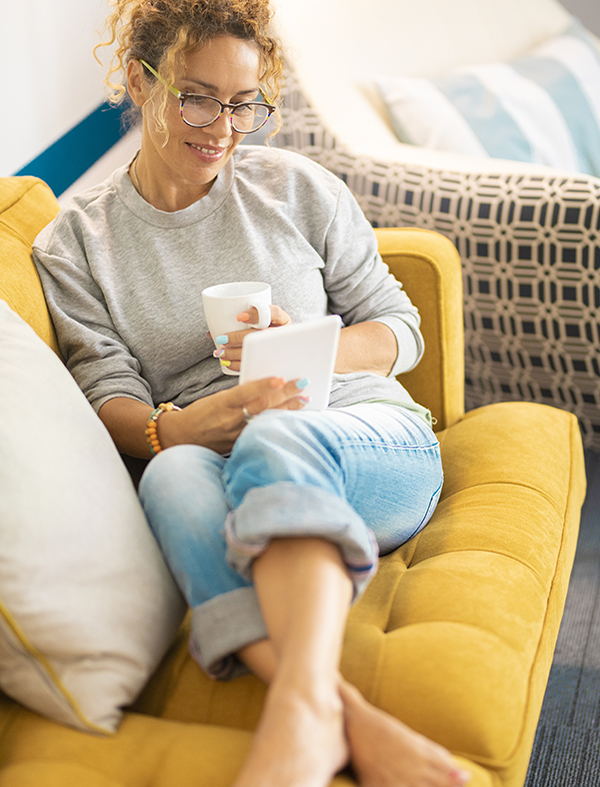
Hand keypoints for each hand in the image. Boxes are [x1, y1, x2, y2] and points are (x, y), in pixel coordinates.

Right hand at [159, 375, 307, 454]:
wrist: (181, 436)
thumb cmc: (201, 413)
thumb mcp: (216, 399)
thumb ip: (238, 396)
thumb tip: (265, 388)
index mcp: (222, 403)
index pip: (246, 392)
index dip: (263, 385)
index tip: (280, 378)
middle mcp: (230, 419)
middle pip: (261, 405)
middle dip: (285, 394)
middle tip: (302, 384)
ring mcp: (236, 434)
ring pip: (266, 420)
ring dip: (287, 410)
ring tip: (304, 400)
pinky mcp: (239, 445)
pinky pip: (262, 433)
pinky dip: (277, 425)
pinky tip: (292, 419)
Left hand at [211, 305, 291, 373]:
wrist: (282, 350)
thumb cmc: (265, 333)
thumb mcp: (260, 323)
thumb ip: (240, 324)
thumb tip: (211, 333)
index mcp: (283, 320)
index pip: (274, 313)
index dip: (257, 314)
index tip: (239, 317)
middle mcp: (284, 335)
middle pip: (263, 334)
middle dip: (239, 338)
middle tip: (222, 339)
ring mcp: (281, 350)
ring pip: (259, 351)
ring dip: (236, 353)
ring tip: (220, 352)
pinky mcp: (274, 364)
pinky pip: (257, 365)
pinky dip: (240, 365)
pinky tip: (227, 364)